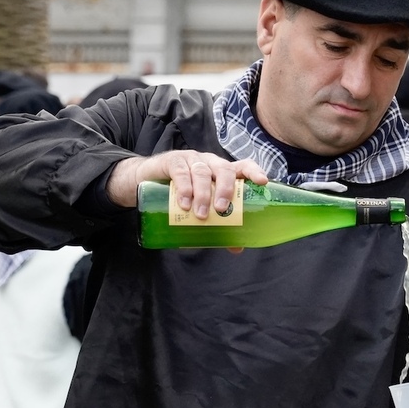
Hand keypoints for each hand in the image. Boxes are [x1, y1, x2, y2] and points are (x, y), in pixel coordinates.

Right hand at [106, 151, 267, 214]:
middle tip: (222, 209)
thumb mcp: (200, 208)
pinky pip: (181, 171)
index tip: (262, 182)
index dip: (253, 172)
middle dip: (225, 189)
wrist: (146, 182)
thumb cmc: (181, 195)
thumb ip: (218, 225)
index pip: (242, 166)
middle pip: (224, 169)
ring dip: (203, 194)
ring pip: (202, 172)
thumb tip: (237, 248)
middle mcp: (210, 163)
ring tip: (200, 214)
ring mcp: (192, 160)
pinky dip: (184, 187)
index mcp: (222, 172)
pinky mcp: (173, 161)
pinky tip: (184, 203)